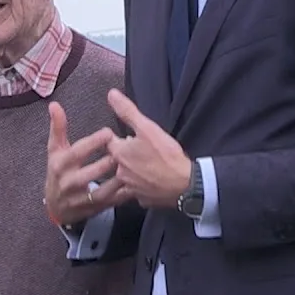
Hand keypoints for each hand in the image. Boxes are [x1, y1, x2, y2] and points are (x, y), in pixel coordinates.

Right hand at [44, 102, 126, 226]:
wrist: (57, 206)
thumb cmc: (58, 171)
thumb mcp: (55, 149)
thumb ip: (58, 127)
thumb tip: (54, 104)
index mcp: (60, 165)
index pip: (77, 152)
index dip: (93, 142)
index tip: (109, 132)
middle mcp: (69, 183)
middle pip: (92, 172)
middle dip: (109, 160)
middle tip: (127, 147)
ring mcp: (82, 199)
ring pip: (102, 190)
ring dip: (119, 178)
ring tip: (134, 164)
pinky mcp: (94, 210)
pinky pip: (111, 203)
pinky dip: (124, 194)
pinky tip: (136, 183)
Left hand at [105, 89, 192, 208]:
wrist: (185, 184)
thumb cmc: (167, 155)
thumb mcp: (148, 127)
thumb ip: (127, 111)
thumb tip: (111, 94)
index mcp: (119, 154)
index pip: (109, 142)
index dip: (118, 138)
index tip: (128, 137)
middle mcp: (120, 172)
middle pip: (116, 160)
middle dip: (125, 155)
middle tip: (140, 151)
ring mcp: (130, 188)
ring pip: (125, 177)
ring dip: (131, 171)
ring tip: (145, 166)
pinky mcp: (141, 199)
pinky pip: (136, 191)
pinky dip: (141, 185)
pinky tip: (151, 181)